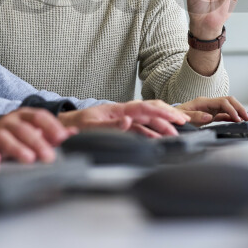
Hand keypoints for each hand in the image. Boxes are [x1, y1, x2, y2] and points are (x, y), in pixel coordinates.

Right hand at [0, 108, 75, 163]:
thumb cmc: (15, 138)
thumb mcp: (34, 133)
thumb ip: (53, 135)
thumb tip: (75, 133)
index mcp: (23, 117)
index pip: (38, 116)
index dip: (51, 126)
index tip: (62, 138)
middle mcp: (7, 123)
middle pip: (22, 129)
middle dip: (37, 142)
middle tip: (49, 157)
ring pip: (3, 138)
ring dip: (16, 148)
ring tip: (28, 159)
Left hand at [59, 100, 187, 137]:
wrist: (64, 127)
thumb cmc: (75, 125)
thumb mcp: (90, 126)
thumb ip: (110, 125)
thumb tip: (129, 122)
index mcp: (118, 109)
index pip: (145, 108)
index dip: (163, 113)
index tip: (177, 119)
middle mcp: (123, 112)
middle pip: (150, 111)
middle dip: (168, 116)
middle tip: (183, 124)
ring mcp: (122, 119)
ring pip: (147, 121)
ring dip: (162, 126)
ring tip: (175, 135)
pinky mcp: (120, 127)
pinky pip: (140, 129)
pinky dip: (152, 133)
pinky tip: (158, 139)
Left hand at [176, 96, 247, 125]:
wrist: (169, 118)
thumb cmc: (174, 117)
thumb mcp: (182, 117)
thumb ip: (194, 116)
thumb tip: (209, 117)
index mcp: (202, 102)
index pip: (222, 102)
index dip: (231, 109)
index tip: (237, 119)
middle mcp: (208, 103)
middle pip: (228, 101)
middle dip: (239, 108)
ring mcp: (210, 108)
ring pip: (228, 107)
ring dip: (238, 112)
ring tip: (247, 120)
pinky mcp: (210, 115)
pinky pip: (224, 114)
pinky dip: (232, 117)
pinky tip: (238, 121)